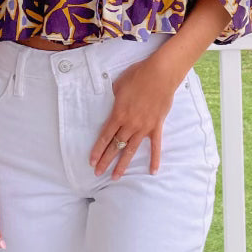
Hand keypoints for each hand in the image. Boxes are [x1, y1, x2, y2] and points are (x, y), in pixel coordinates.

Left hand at [89, 55, 184, 178]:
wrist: (160, 74)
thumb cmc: (138, 76)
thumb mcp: (118, 85)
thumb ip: (114, 98)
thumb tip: (113, 103)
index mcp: (118, 114)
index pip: (105, 136)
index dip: (97, 150)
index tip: (91, 161)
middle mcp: (129, 124)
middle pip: (115, 146)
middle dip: (105, 161)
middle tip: (97, 173)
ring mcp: (144, 128)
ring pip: (131, 150)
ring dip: (123, 164)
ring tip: (116, 177)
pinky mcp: (156, 127)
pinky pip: (155, 146)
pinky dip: (154, 159)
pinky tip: (152, 171)